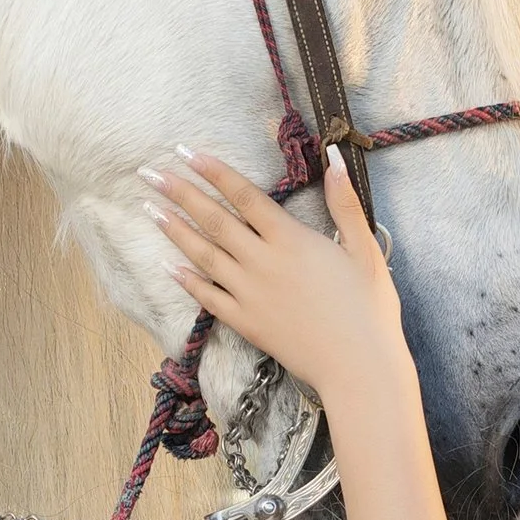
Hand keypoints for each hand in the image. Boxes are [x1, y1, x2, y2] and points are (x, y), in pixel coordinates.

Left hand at [143, 145, 408, 401]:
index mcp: (292, 240)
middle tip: (150, 173)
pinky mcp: (246, 323)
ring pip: (204, 255)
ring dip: (174, 230)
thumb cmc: (369, 308)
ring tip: (150, 209)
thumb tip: (331, 156)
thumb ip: (344, 201)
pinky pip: (208, 298)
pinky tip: (170, 266)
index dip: (214, 171)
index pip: (244, 196)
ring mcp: (249, 294)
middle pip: (215, 221)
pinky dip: (187, 280)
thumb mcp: (366, 248)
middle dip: (181, 193)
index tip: (187, 152)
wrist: (358, 367)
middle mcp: (263, 263)